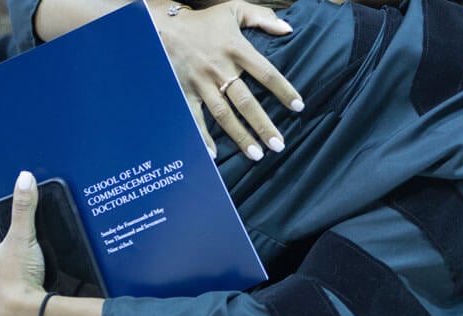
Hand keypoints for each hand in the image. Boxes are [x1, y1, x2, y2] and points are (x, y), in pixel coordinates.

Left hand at [0, 171, 45, 315]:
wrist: (23, 314)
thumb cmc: (17, 273)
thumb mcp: (23, 236)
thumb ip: (25, 208)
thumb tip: (25, 177)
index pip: (0, 230)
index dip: (18, 226)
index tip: (33, 228)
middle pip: (8, 248)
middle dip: (23, 246)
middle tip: (41, 244)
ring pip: (14, 267)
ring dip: (27, 264)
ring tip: (44, 261)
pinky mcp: (8, 300)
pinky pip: (20, 282)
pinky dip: (29, 279)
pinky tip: (41, 279)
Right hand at [149, 0, 303, 159]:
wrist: (163, 26)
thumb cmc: (204, 22)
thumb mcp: (233, 9)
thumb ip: (262, 17)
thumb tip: (288, 28)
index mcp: (235, 48)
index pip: (265, 72)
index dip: (283, 90)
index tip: (298, 106)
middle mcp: (219, 68)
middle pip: (245, 101)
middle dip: (263, 125)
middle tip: (278, 145)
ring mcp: (201, 83)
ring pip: (223, 114)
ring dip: (240, 136)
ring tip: (257, 155)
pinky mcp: (185, 92)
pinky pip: (195, 117)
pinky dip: (203, 136)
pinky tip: (214, 154)